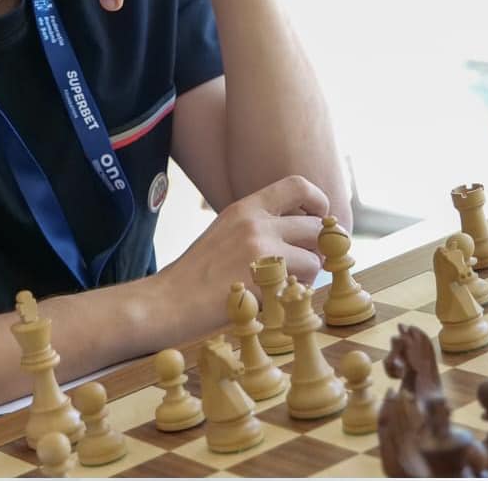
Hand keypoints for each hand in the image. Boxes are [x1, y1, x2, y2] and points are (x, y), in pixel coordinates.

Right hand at [152, 175, 329, 334]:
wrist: (168, 302)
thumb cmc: (195, 274)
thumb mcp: (225, 231)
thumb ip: (258, 225)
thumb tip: (300, 230)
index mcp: (245, 208)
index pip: (298, 185)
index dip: (318, 201)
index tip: (319, 219)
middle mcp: (256, 223)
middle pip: (315, 227)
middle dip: (318, 248)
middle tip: (306, 265)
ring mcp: (261, 253)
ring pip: (315, 260)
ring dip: (307, 276)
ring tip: (283, 286)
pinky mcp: (264, 283)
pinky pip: (301, 287)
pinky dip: (294, 296)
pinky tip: (273, 301)